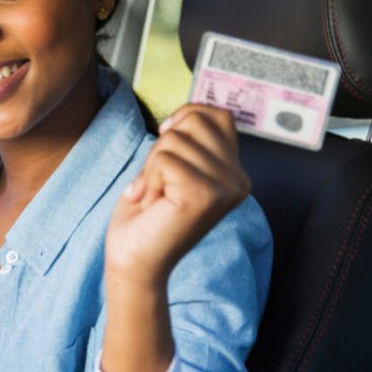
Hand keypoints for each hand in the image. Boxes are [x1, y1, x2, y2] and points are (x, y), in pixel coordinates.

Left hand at [104, 104, 250, 287]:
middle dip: (163, 145)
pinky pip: (165, 159)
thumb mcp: (172, 167)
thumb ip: (189, 141)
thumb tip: (190, 110)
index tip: (165, 143)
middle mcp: (238, 180)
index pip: (219, 115)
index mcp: (235, 172)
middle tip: (157, 180)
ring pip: (175, 140)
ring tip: (154, 196)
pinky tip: (152, 204)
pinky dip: (147, 179)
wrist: (134, 261)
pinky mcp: (204, 196)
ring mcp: (225, 188)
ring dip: (152, 167)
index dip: (185, 118)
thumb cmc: (146, 214)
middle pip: (196, 120)